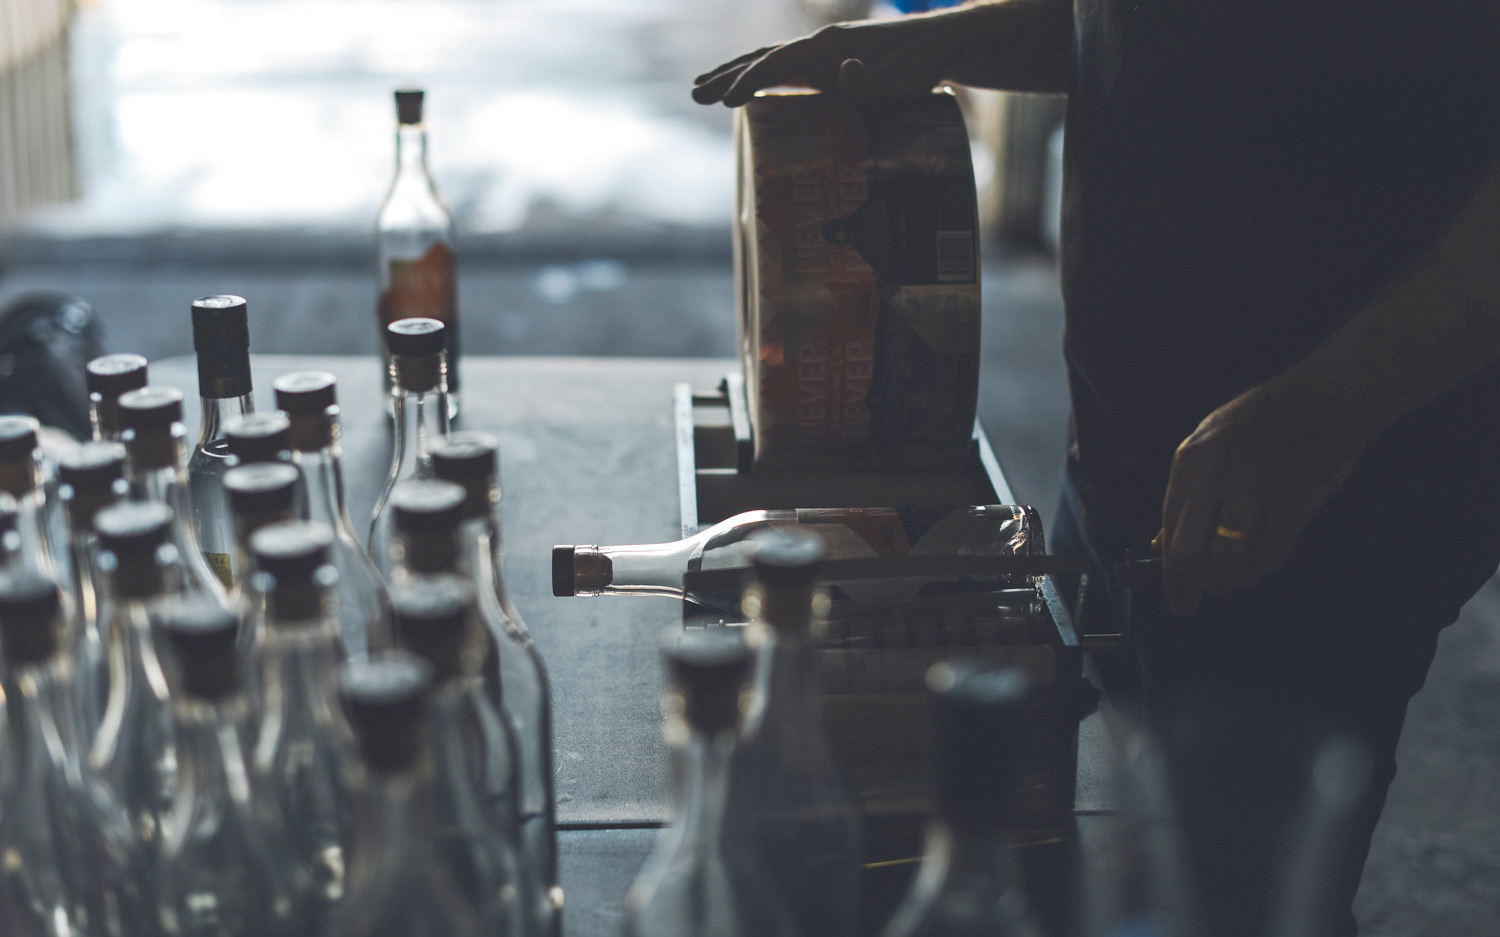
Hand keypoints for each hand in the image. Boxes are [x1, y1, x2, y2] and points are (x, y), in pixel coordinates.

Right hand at [692, 15, 960, 106]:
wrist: (937, 45)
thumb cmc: (919, 67)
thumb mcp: (899, 79)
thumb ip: (869, 79)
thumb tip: (842, 72)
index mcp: (828, 47)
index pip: (778, 61)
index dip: (750, 79)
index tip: (727, 100)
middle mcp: (818, 45)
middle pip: (762, 57)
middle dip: (726, 75)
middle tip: (694, 94)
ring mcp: (819, 53)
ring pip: (767, 61)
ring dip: (733, 74)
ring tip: (700, 90)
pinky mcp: (825, 65)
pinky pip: (782, 71)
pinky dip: (757, 79)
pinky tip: (744, 91)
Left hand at [1159, 378, 1380, 614]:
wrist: (1326, 395)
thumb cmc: (1265, 422)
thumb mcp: (1211, 444)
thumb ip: (1188, 493)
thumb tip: (1160, 543)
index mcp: (1190, 461)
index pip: (1169, 530)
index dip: (1172, 576)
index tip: (1180, 602)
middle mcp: (1216, 474)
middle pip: (1189, 551)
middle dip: (1198, 583)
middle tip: (1211, 592)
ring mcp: (1255, 486)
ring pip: (1228, 559)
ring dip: (1235, 579)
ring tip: (1244, 575)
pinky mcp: (1295, 499)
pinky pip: (1269, 555)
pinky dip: (1265, 568)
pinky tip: (1268, 558)